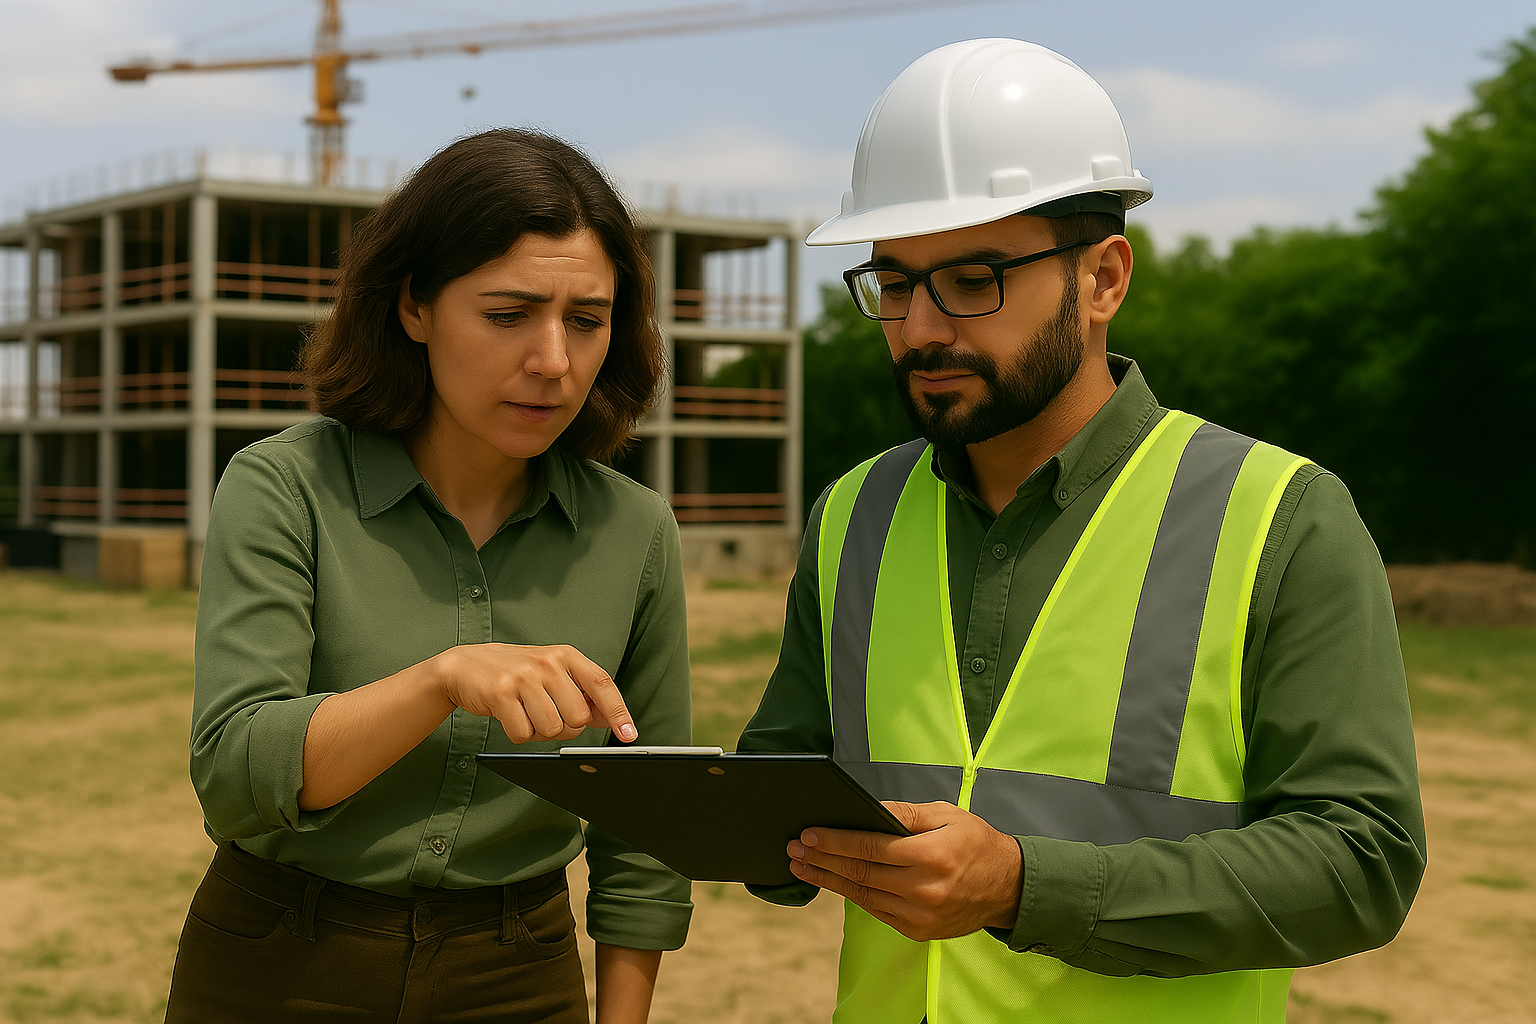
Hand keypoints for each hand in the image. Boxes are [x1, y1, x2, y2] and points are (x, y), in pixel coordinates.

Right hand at [434, 642, 636, 743]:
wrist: (464, 666)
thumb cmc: (515, 674)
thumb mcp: (552, 674)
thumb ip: (581, 693)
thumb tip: (611, 719)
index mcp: (566, 655)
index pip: (602, 684)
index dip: (618, 712)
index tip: (629, 736)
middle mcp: (548, 662)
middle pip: (578, 718)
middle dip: (565, 727)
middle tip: (546, 715)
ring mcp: (524, 676)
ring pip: (552, 729)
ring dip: (540, 732)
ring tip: (526, 713)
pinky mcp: (501, 692)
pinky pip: (523, 734)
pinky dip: (519, 733)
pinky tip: (510, 716)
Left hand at [787, 800, 1021, 941]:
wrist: (1009, 887)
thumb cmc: (977, 844)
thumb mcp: (947, 815)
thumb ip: (906, 813)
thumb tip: (869, 809)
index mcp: (931, 856)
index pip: (871, 848)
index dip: (835, 841)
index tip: (808, 834)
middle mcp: (924, 890)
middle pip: (861, 873)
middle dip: (823, 859)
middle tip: (794, 849)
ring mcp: (920, 915)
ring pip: (863, 895)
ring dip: (829, 880)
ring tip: (803, 867)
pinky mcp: (918, 931)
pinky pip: (877, 910)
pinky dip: (853, 895)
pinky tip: (834, 882)